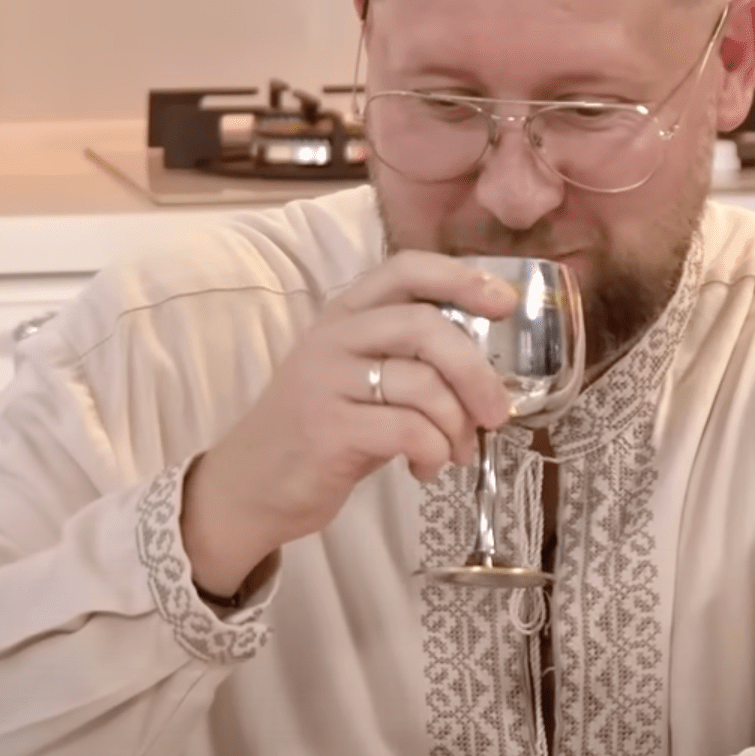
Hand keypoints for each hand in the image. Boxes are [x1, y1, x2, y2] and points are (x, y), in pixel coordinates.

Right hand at [182, 250, 518, 596]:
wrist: (249, 487)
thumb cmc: (323, 429)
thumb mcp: (362, 378)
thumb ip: (411, 358)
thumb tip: (491, 370)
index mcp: (346, 314)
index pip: (407, 268)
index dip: (463, 279)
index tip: (505, 304)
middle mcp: (333, 337)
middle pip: (426, 327)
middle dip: (476, 372)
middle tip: (497, 412)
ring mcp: (325, 381)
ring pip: (423, 385)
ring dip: (456, 426)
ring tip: (455, 452)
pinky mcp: (327, 430)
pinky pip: (408, 430)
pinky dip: (433, 452)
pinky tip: (425, 468)